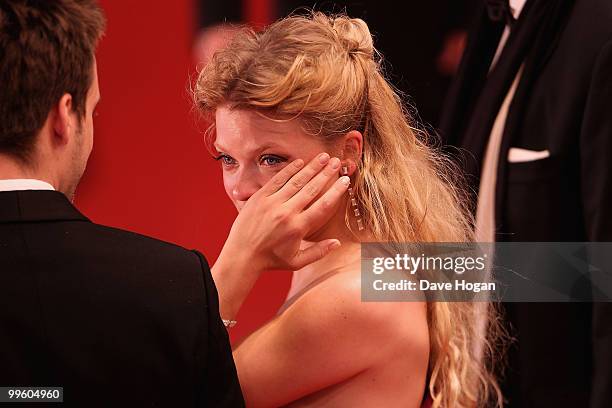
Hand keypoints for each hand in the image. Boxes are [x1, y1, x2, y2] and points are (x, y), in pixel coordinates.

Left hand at [212, 153, 349, 318]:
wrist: (241, 255)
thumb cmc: (271, 260)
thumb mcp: (297, 262)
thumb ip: (318, 252)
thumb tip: (337, 242)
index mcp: (298, 228)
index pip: (323, 206)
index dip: (336, 191)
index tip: (346, 180)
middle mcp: (286, 213)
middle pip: (311, 189)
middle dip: (326, 173)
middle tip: (337, 161)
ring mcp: (272, 203)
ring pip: (296, 181)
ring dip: (311, 167)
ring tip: (323, 157)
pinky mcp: (259, 197)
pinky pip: (277, 180)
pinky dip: (289, 170)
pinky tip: (300, 162)